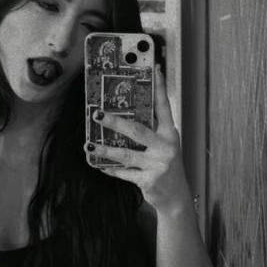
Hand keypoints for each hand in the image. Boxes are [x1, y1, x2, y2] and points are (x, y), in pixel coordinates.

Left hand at [86, 65, 192, 213]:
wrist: (176, 197)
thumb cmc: (167, 167)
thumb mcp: (164, 147)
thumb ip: (150, 132)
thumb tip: (124, 116)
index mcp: (170, 134)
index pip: (164, 107)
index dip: (160, 87)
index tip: (155, 69)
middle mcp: (166, 147)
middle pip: (137, 130)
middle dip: (114, 122)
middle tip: (97, 114)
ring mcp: (158, 164)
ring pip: (126, 154)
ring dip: (105, 149)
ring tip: (89, 145)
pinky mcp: (149, 180)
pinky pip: (124, 173)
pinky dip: (111, 169)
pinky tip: (99, 164)